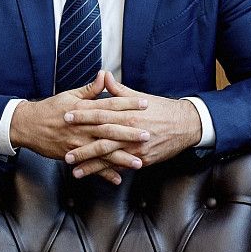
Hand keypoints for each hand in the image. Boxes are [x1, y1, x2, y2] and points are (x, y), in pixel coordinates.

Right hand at [10, 71, 149, 184]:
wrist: (28, 126)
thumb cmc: (50, 109)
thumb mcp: (70, 96)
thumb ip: (90, 89)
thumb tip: (105, 75)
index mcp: (84, 109)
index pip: (110, 105)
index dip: (128, 104)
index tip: (145, 104)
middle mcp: (82, 127)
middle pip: (109, 129)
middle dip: (129, 133)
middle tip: (148, 135)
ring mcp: (78, 143)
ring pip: (102, 151)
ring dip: (121, 157)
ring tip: (139, 162)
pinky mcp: (72, 155)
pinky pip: (91, 166)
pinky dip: (103, 173)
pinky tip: (118, 178)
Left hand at [64, 71, 201, 178]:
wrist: (185, 125)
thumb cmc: (161, 109)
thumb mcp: (139, 97)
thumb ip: (118, 90)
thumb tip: (103, 75)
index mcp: (128, 113)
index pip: (100, 114)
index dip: (82, 115)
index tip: (66, 116)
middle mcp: (130, 131)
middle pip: (102, 139)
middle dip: (82, 146)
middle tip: (65, 151)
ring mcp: (136, 147)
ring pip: (110, 157)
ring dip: (91, 164)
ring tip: (75, 170)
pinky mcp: (143, 159)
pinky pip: (122, 166)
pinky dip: (109, 172)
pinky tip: (96, 176)